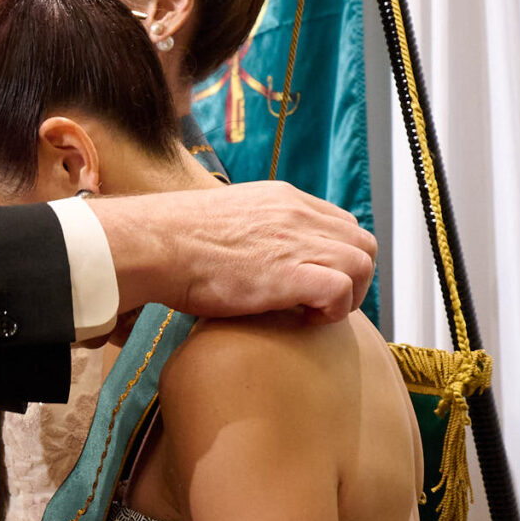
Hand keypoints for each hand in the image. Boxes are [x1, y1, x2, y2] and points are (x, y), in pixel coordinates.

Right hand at [93, 182, 376, 323]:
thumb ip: (252, 230)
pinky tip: (305, 321)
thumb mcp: (225, 219)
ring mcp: (299, 242)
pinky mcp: (292, 274)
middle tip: (321, 303)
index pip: (341, 223)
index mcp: (284, 199)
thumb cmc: (175, 240)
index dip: (337, 255)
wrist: (157, 245)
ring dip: (349, 296)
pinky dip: (334, 310)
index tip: (316, 280)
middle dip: (353, 278)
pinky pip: (343, 290)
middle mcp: (299, 215)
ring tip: (315, 314)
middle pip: (363, 243)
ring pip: (363, 265)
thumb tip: (250, 253)